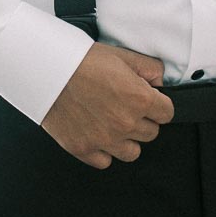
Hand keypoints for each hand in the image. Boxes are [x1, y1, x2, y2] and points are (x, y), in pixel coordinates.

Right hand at [41, 43, 173, 169]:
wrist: (48, 69)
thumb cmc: (82, 60)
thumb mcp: (122, 55)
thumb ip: (150, 68)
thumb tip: (160, 82)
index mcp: (139, 99)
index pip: (167, 113)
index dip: (159, 104)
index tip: (149, 100)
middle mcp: (125, 123)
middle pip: (151, 133)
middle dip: (143, 119)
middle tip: (125, 104)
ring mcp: (105, 140)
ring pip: (133, 151)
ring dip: (127, 138)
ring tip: (113, 120)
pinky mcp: (84, 149)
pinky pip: (106, 161)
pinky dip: (104, 150)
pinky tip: (98, 132)